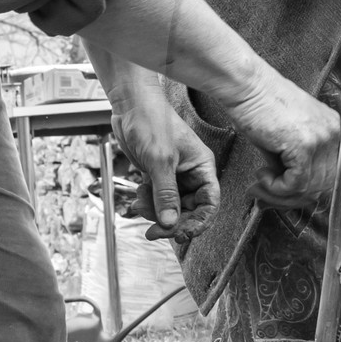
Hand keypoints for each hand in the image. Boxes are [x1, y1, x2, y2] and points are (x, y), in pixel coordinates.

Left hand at [108, 76, 220, 240]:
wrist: (131, 106)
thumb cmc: (152, 122)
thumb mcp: (160, 161)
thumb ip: (166, 194)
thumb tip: (170, 224)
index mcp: (202, 168)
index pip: (210, 203)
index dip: (199, 222)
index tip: (181, 235)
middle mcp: (192, 174)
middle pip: (190, 209)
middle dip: (172, 221)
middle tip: (154, 232)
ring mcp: (175, 175)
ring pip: (171, 207)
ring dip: (156, 212)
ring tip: (141, 205)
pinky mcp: (158, 175)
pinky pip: (157, 199)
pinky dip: (148, 203)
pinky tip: (139, 197)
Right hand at [220, 67, 340, 208]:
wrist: (246, 87)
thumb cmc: (258, 107)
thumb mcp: (285, 138)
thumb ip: (294, 163)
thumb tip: (290, 191)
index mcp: (331, 129)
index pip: (329, 173)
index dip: (304, 189)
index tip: (282, 194)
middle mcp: (332, 132)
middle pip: (323, 184)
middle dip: (293, 196)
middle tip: (268, 193)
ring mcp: (321, 138)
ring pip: (310, 187)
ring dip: (282, 192)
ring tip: (263, 181)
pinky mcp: (304, 145)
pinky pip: (296, 183)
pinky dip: (277, 187)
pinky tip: (263, 174)